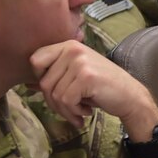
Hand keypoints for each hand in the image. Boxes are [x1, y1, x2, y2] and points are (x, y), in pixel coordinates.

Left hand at [30, 40, 157, 138]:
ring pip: (54, 94)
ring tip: (80, 111)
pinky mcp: (86, 77)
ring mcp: (80, 62)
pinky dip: (73, 112)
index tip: (57, 89)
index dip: (41, 79)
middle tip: (70, 108)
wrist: (130, 96)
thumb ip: (54, 77)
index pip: (36, 60)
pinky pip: (66, 101)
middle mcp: (73, 50)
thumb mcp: (75, 77)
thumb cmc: (102, 87)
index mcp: (68, 45)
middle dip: (54, 102)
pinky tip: (86, 112)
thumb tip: (27, 84)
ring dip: (65, 110)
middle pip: (44, 82)